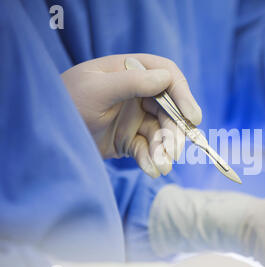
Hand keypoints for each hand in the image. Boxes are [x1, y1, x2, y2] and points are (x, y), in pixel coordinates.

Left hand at [62, 54, 201, 177]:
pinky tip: (151, 170)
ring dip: (164, 149)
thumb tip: (167, 78)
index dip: (182, 95)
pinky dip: (151, 160)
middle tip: (176, 150)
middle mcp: (136, 93)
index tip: (192, 117)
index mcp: (130, 72)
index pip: (166, 76)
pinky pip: (147, 149)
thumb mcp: (97, 90)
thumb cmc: (66, 104)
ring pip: (160, 132)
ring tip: (163, 165)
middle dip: (174, 130)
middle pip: (169, 109)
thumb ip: (132, 82)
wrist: (46, 137)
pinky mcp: (129, 140)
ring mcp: (134, 118)